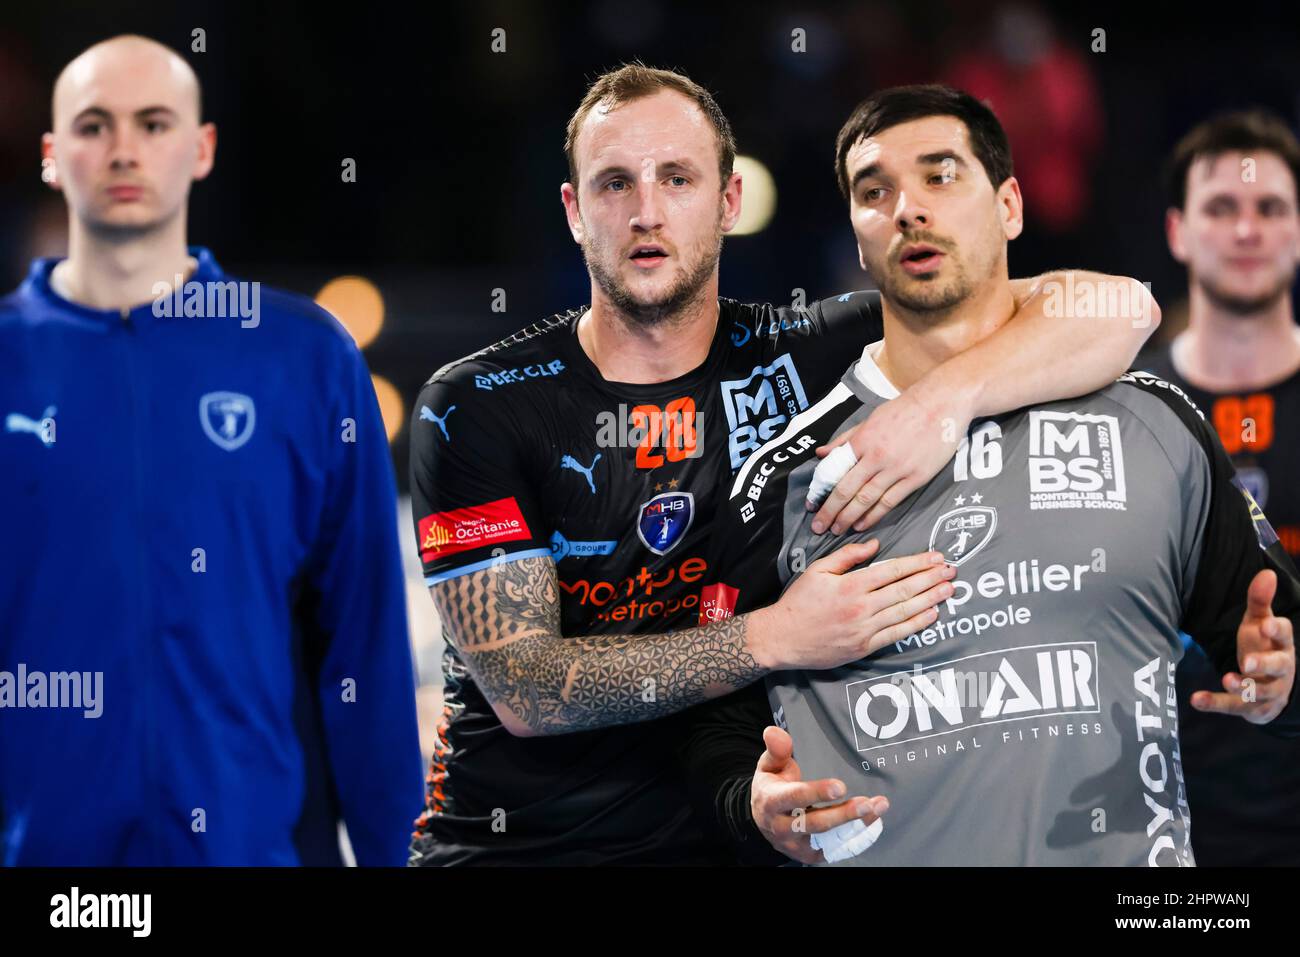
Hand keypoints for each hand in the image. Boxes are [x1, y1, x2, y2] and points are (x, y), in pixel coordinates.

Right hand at [748, 541, 955, 670]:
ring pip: (905, 611)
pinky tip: (932, 615)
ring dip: (931, 600)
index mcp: (850, 585)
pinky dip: (917, 624)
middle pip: (905, 590)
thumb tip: (875, 545)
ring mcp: (865, 629)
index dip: (917, 563)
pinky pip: (897, 635)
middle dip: (931, 579)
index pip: (892, 571)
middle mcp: (861, 607)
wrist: (783, 638)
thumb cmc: (799, 602)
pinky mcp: (865, 647)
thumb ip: (847, 556)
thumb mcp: (817, 570)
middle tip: (952, 571)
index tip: (936, 557)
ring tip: (949, 590)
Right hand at [751, 725, 887, 864]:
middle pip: (815, 824)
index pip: (795, 798)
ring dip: (856, 826)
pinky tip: (873, 822)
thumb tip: (774, 731)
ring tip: (877, 809)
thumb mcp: (768, 766)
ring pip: (830, 839)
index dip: (817, 793)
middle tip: (866, 803)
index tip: (840, 787)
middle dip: (843, 815)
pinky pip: (836, 850)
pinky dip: (857, 838)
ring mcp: (797, 845)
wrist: (761, 820)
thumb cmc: (771, 788)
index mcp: (772, 802)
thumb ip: (776, 750)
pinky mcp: (810, 855)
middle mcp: (783, 828)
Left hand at [808, 383, 969, 535]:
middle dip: (830, 511)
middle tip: (819, 527)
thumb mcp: (870, 418)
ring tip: (837, 530)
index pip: (836, 471)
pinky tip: (862, 524)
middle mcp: (876, 455)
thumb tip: (821, 453)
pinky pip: (890, 501)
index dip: (822, 491)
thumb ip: (845, 439)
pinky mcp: (916, 477)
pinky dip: (874, 515)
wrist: (941, 403)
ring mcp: (897, 468)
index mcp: (863, 439)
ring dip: (849, 517)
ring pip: (867, 499)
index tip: (812, 506)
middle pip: (847, 489)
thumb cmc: (904, 409)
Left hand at [1191, 569, 1295, 723]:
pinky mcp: (1253, 708)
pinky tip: (1196, 699)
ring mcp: (1268, 691)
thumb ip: (1260, 600)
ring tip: (1227, 679)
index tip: (1266, 625)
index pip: (1284, 635)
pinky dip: (1215, 703)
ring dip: (1242, 687)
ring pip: (1259, 692)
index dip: (1276, 630)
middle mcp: (1280, 669)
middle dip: (1263, 664)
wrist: (1272, 686)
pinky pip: (1234, 706)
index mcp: (1282, 644)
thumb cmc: (1263, 646)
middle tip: (1247, 661)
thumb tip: (1267, 573)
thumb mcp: (1259, 622)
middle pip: (1277, 666)